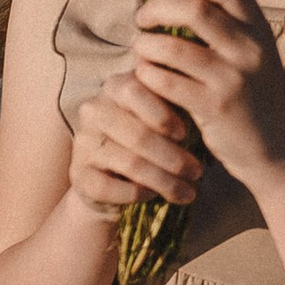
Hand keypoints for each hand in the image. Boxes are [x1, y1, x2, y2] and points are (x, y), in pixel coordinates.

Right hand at [65, 63, 200, 218]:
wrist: (114, 177)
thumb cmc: (150, 138)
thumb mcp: (163, 117)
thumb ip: (177, 104)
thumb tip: (205, 99)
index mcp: (116, 87)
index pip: (134, 90)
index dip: (161, 113)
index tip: (184, 134)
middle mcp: (94, 111)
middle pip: (136, 133)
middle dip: (172, 156)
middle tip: (197, 172)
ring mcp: (84, 142)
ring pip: (128, 162)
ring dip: (163, 181)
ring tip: (188, 192)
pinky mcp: (78, 174)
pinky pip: (110, 187)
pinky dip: (136, 194)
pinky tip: (153, 196)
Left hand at [125, 0, 284, 189]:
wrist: (282, 153)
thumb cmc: (260, 104)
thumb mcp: (257, 61)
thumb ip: (232, 34)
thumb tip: (183, 5)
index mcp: (261, 34)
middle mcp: (250, 52)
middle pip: (196, 12)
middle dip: (159, 9)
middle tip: (142, 18)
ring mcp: (233, 80)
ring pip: (173, 49)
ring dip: (146, 46)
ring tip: (140, 51)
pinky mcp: (214, 108)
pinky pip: (166, 83)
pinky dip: (148, 76)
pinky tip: (144, 78)